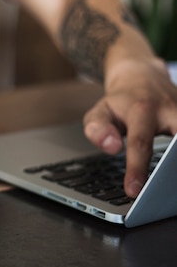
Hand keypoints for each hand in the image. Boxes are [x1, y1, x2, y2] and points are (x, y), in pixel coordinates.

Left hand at [83, 58, 176, 196]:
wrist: (142, 76)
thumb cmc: (120, 102)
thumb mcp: (99, 111)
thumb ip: (98, 129)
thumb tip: (111, 147)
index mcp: (142, 110)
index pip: (140, 143)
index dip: (137, 169)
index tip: (134, 190)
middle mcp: (170, 110)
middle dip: (172, 166)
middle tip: (163, 190)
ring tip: (170, 185)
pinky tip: (174, 176)